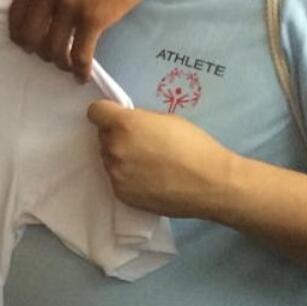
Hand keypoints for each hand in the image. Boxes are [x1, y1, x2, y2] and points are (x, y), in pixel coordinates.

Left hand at [8, 0, 194, 80]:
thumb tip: (38, 16)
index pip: (15, 16)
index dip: (20, 36)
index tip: (29, 45)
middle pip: (30, 37)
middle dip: (39, 52)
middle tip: (51, 56)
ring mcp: (70, 3)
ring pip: (53, 49)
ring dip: (60, 63)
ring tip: (69, 66)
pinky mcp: (94, 17)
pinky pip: (80, 54)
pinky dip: (80, 69)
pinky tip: (82, 75)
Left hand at [88, 100, 229, 219]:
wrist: (211, 183)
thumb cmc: (194, 146)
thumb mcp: (165, 120)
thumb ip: (139, 119)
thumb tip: (128, 124)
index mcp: (124, 124)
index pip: (95, 111)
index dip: (106, 113)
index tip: (116, 118)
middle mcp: (114, 148)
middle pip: (103, 137)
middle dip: (117, 137)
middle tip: (141, 144)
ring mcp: (115, 173)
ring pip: (109, 159)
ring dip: (121, 158)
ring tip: (149, 165)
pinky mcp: (121, 194)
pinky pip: (117, 179)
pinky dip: (128, 178)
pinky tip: (150, 180)